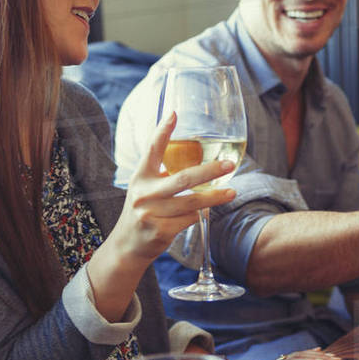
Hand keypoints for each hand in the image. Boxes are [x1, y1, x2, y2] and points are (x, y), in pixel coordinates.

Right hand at [106, 111, 235, 266]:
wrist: (127, 246)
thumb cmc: (143, 212)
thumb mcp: (145, 189)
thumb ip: (162, 174)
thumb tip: (195, 158)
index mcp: (140, 177)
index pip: (151, 149)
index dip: (162, 131)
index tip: (174, 113)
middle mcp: (144, 193)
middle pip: (182, 178)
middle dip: (209, 171)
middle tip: (229, 165)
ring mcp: (151, 213)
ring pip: (191, 202)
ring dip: (215, 197)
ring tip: (231, 192)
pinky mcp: (160, 231)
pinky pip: (189, 219)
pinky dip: (200, 215)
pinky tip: (206, 211)